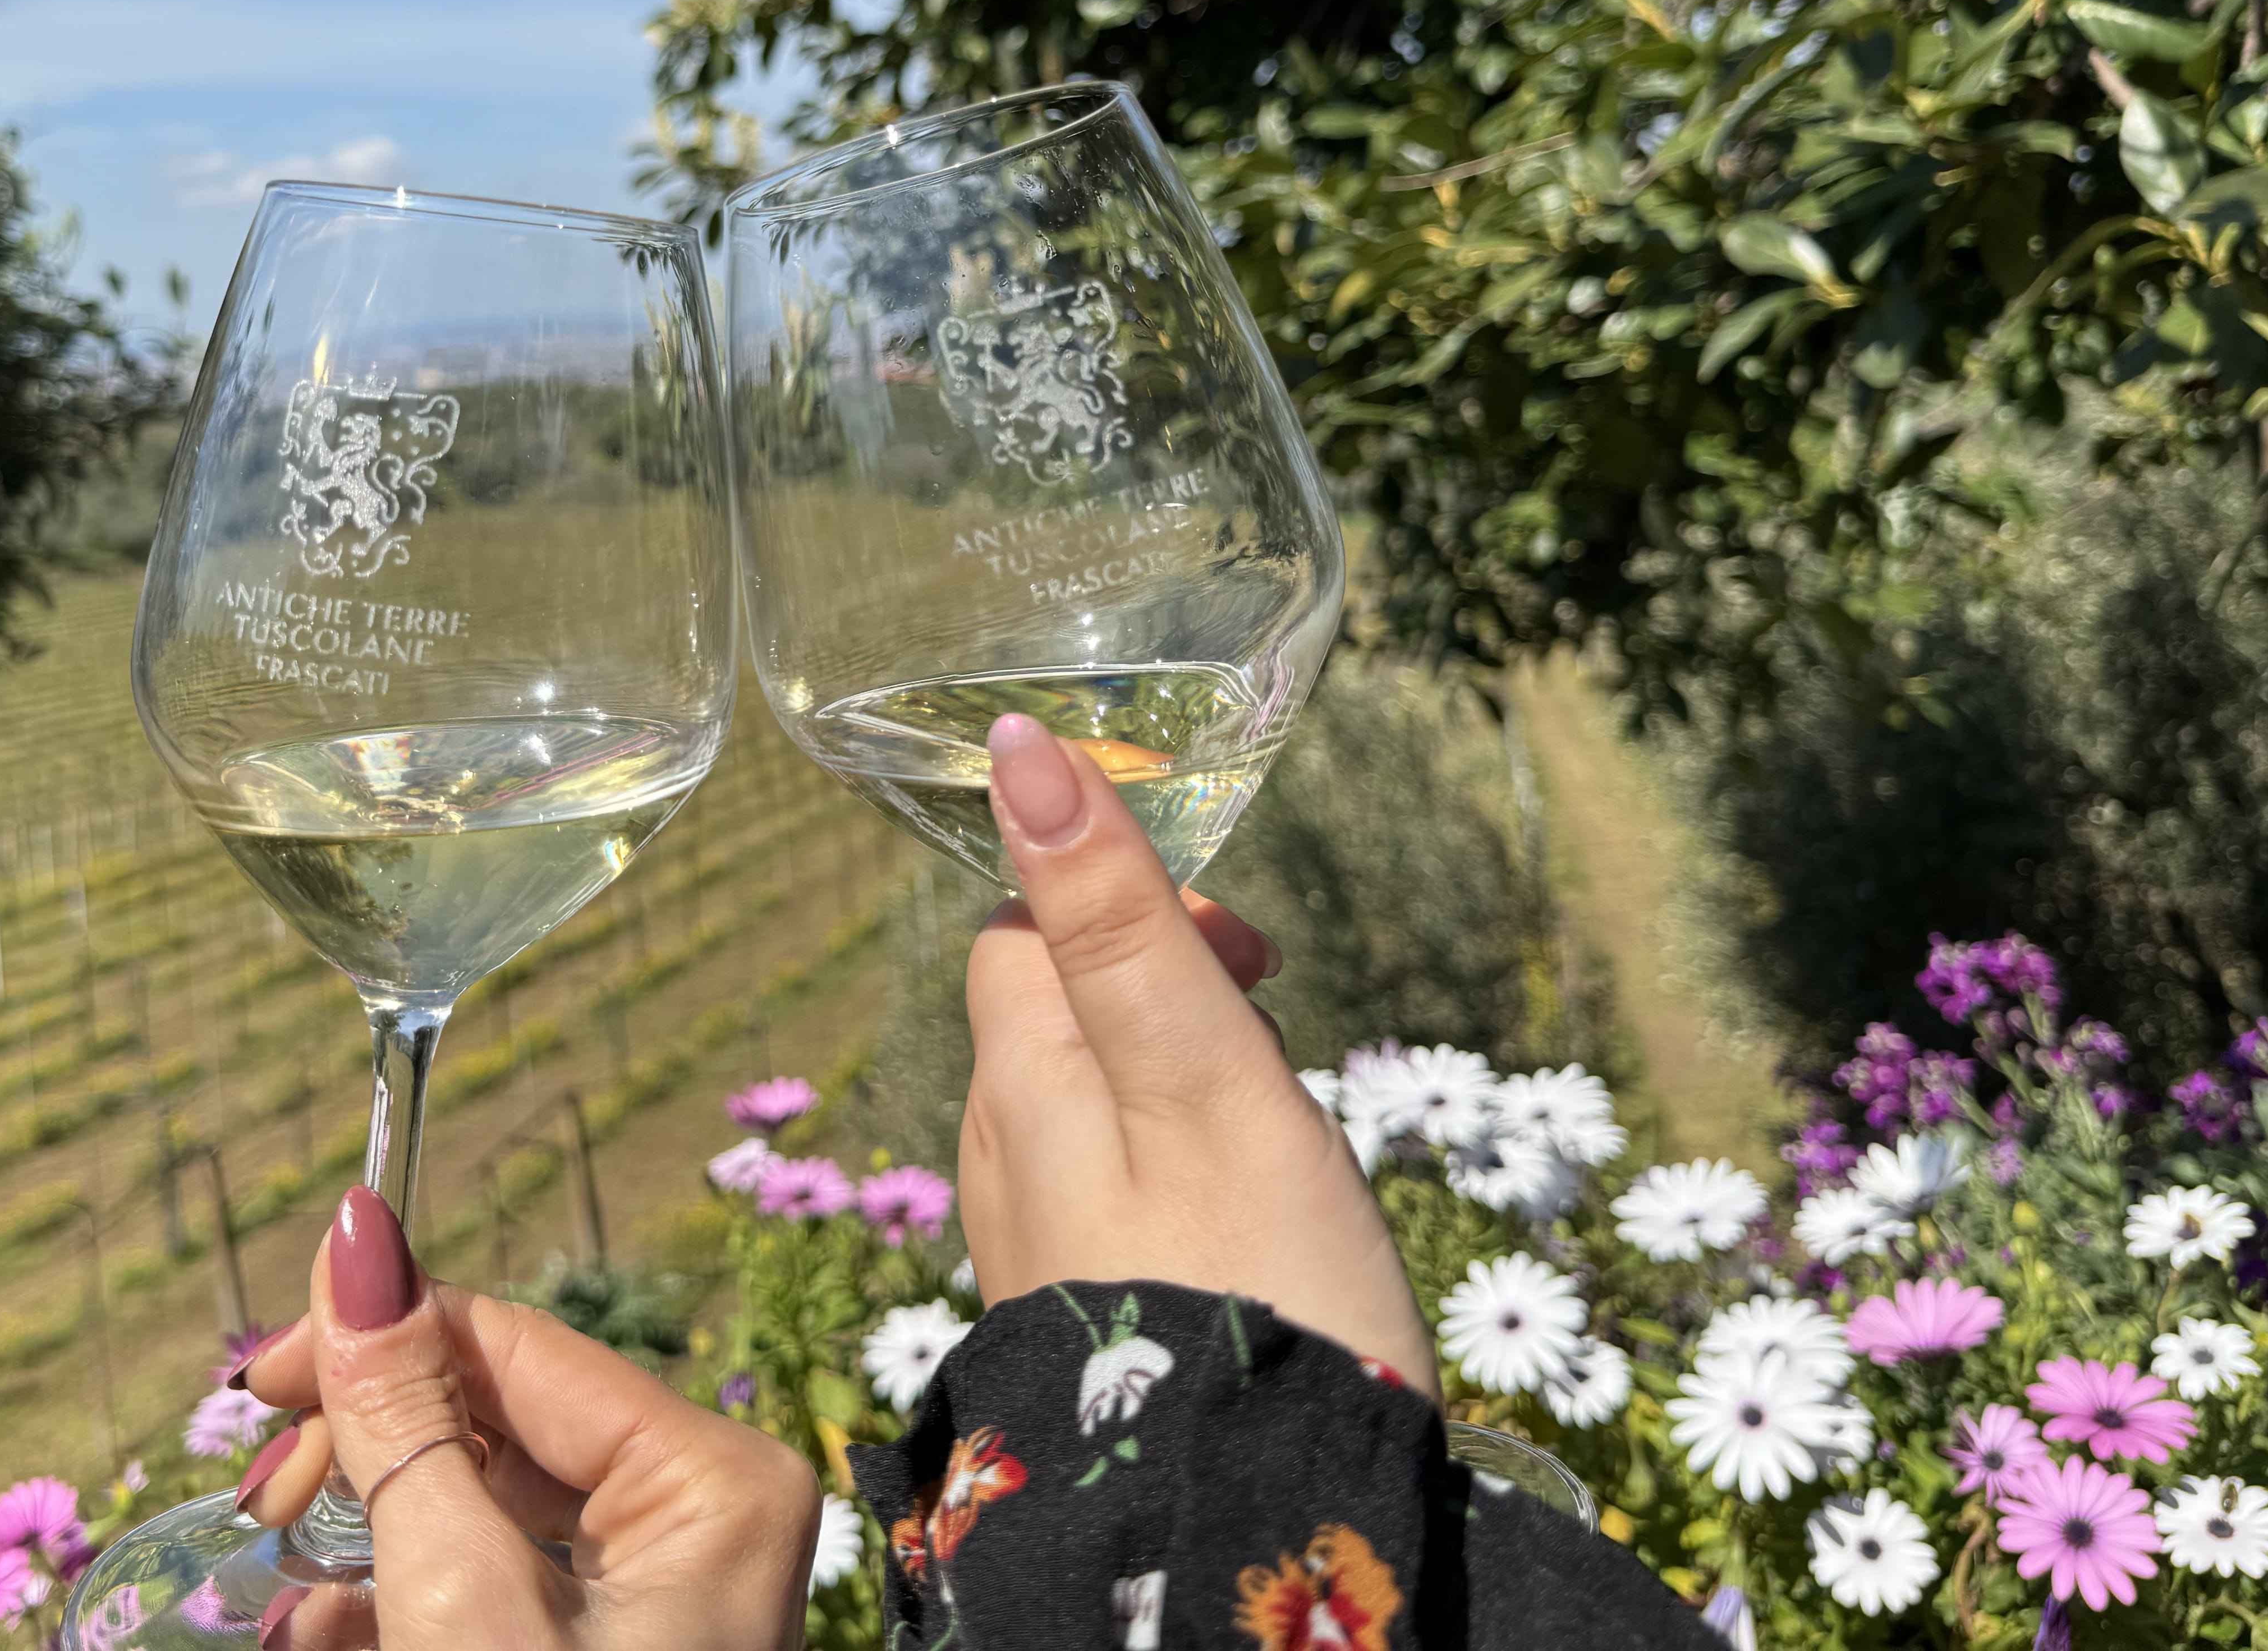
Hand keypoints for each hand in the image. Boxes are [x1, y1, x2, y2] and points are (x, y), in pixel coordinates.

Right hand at [235, 1185, 819, 1648]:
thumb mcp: (462, 1594)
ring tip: (282, 1573)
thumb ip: (406, 1418)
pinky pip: (499, 1584)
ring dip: (365, 1534)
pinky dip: (403, 1599)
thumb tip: (356, 1230)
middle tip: (260, 1488)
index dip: (376, 1341)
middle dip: (363, 1452)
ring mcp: (664, 1589)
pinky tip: (324, 1627)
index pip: (517, 1347)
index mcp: (718, 1480)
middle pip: (497, 1422)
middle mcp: (707, 1516)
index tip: (258, 1375)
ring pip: (483, 1506)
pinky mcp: (613, 1647)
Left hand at [958, 714, 1438, 1389]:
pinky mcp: (1075, 1309)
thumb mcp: (1198, 1068)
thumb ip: (1113, 912)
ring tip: (1268, 1135)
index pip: (1024, 922)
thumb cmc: (1250, 1282)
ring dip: (1174, 1076)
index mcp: (1018, 1078)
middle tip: (1270, 1040)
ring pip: (1088, 1096)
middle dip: (1163, 988)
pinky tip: (1242, 1218)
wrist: (1247, 1520)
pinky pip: (1110, 1187)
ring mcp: (1029, 1241)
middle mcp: (997, 1153)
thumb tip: (1016, 747)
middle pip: (1055, 1004)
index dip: (1133, 901)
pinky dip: (1173, 1163)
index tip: (1251, 954)